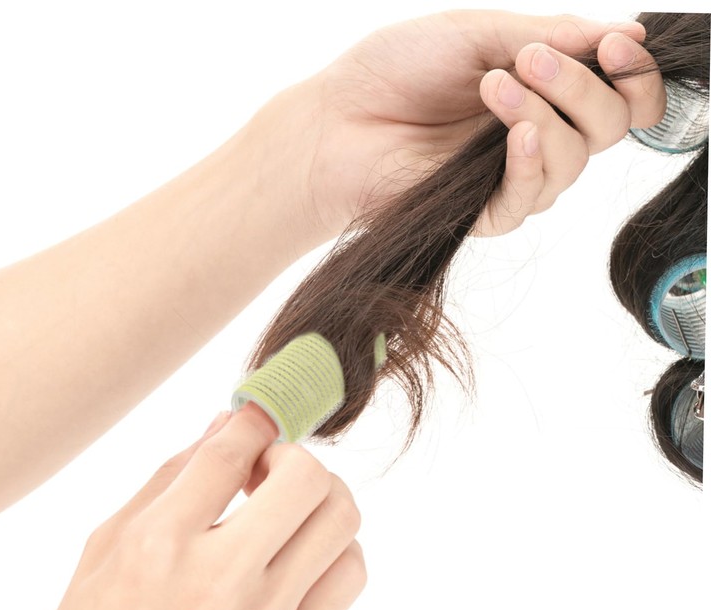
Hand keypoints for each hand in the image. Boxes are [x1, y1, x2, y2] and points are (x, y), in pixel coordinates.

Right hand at [0, 403, 364, 609]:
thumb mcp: (103, 550)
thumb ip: (166, 481)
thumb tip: (222, 425)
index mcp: (158, 543)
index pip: (230, 450)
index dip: (253, 419)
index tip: (257, 418)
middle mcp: (218, 576)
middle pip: (304, 476)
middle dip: (293, 455)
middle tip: (270, 471)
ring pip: (340, 521)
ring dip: (323, 497)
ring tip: (292, 511)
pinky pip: (348, 578)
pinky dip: (336, 549)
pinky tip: (303, 556)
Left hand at [302, 11, 665, 235]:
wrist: (336, 120)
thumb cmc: (395, 71)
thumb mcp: (477, 33)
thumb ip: (549, 35)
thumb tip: (627, 35)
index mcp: (542, 90)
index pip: (620, 95)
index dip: (635, 74)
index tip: (616, 45)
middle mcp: (535, 135)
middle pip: (609, 128)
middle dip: (585, 88)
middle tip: (531, 62)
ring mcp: (510, 176)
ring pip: (574, 163)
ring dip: (546, 116)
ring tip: (494, 85)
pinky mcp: (483, 212)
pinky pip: (530, 198)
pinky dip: (530, 161)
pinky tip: (514, 134)